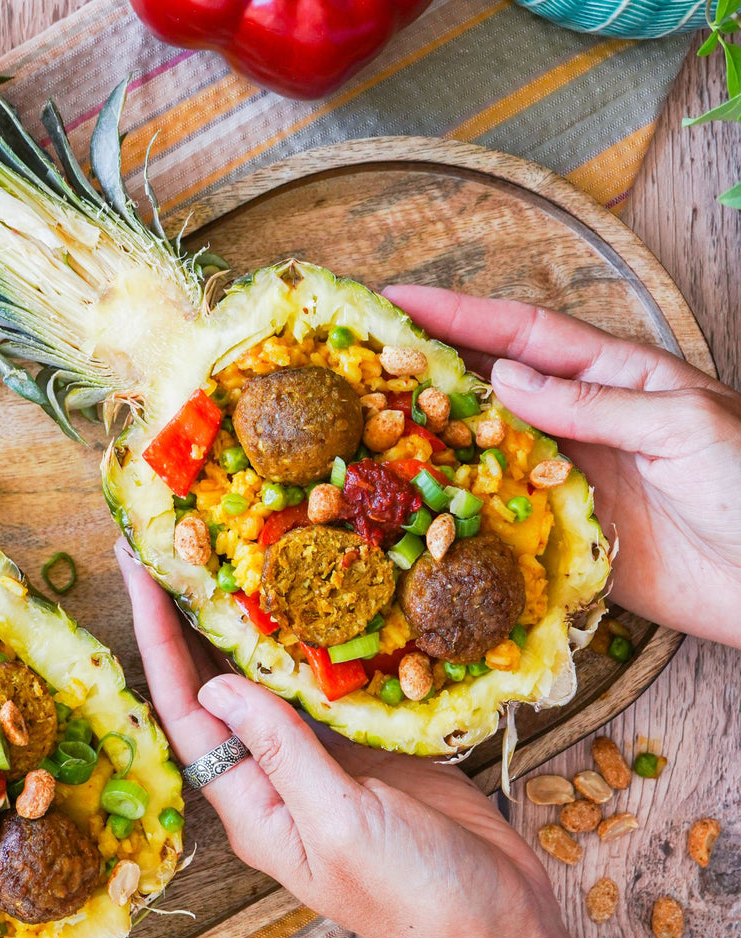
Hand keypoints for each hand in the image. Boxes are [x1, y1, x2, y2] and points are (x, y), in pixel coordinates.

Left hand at [115, 543, 604, 937]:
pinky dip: (310, 638)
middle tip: (170, 549)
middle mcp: (271, 774)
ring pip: (266, 675)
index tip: (141, 574)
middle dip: (186, 619)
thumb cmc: (413, 891)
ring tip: (223, 558)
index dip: (158, 639)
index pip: (186, 710)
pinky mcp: (361, 739)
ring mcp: (317, 755)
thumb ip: (282, 752)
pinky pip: (321, 679)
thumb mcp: (340, 824)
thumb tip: (218, 685)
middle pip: (214, 685)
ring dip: (244, 620)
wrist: (492, 922)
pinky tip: (306, 599)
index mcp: (250, 804)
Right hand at [384, 284, 740, 649]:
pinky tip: (417, 508)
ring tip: (368, 432)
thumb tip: (504, 379)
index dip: (457, 314)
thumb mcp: (681, 424)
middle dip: (426, 369)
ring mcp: (563, 478)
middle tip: (361, 363)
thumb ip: (593, 402)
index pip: (520, 334)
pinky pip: (497, 516)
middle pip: (487, 386)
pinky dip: (458, 510)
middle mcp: (575, 421)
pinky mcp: (559, 534)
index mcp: (610, 375)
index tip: (396, 299)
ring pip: (482, 451)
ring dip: (430, 441)